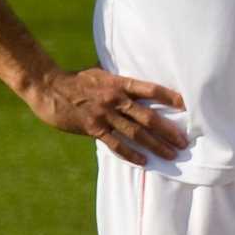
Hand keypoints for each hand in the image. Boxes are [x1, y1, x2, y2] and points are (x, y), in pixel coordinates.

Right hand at [25, 67, 186, 165]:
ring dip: (156, 145)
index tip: (186, 105)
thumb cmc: (75, 80)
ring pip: (136, 133)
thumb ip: (118, 79)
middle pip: (148, 116)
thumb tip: (135, 79)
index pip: (150, 89)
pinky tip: (144, 161)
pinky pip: (116, 144)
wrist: (48, 87)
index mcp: (118, 83)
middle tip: (184, 141)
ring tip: (171, 154)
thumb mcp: (99, 73)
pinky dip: (131, 154)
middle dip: (168, 130)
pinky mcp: (93, 128)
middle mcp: (115, 98)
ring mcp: (104, 114)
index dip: (169, 96)